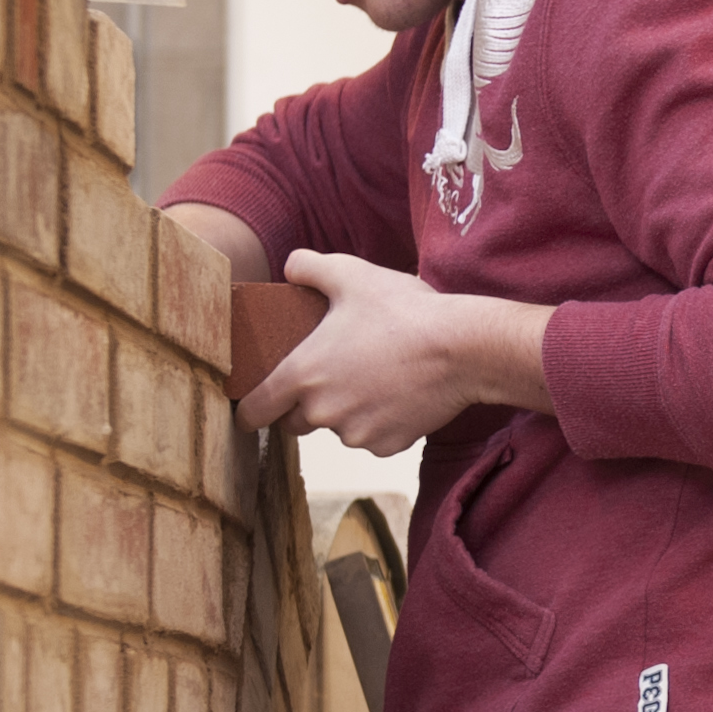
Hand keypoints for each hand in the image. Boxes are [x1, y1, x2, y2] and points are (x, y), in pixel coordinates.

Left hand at [245, 249, 548, 453]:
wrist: (462, 348)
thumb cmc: (403, 311)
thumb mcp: (351, 274)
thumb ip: (309, 267)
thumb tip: (291, 266)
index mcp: (302, 375)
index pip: (255, 411)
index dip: (250, 410)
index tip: (255, 408)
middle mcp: (322, 412)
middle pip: (296, 423)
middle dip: (306, 406)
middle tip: (332, 377)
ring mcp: (356, 433)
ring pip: (339, 429)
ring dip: (348, 412)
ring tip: (376, 378)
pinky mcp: (388, 446)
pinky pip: (374, 439)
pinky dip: (382, 423)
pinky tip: (400, 395)